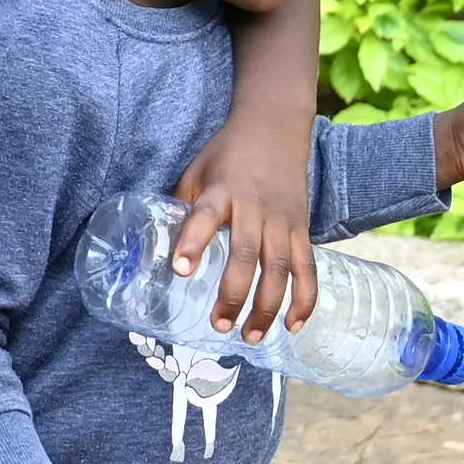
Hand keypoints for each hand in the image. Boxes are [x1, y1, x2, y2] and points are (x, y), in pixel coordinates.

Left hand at [171, 104, 319, 341]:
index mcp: (222, 191)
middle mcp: (255, 207)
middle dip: (234, 293)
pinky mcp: (302, 227)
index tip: (180, 270)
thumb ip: (183, 206)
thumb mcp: (197, 171)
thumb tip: (156, 246)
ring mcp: (283, 219)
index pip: (206, 217)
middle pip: (247, 254)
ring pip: (280, 268)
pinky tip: (292, 326)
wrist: (274, 127)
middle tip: (219, 324)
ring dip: (267, 306)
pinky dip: (304, 299)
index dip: (193, 243)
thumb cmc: (227, 153)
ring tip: (250, 336)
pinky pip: (308, 267)